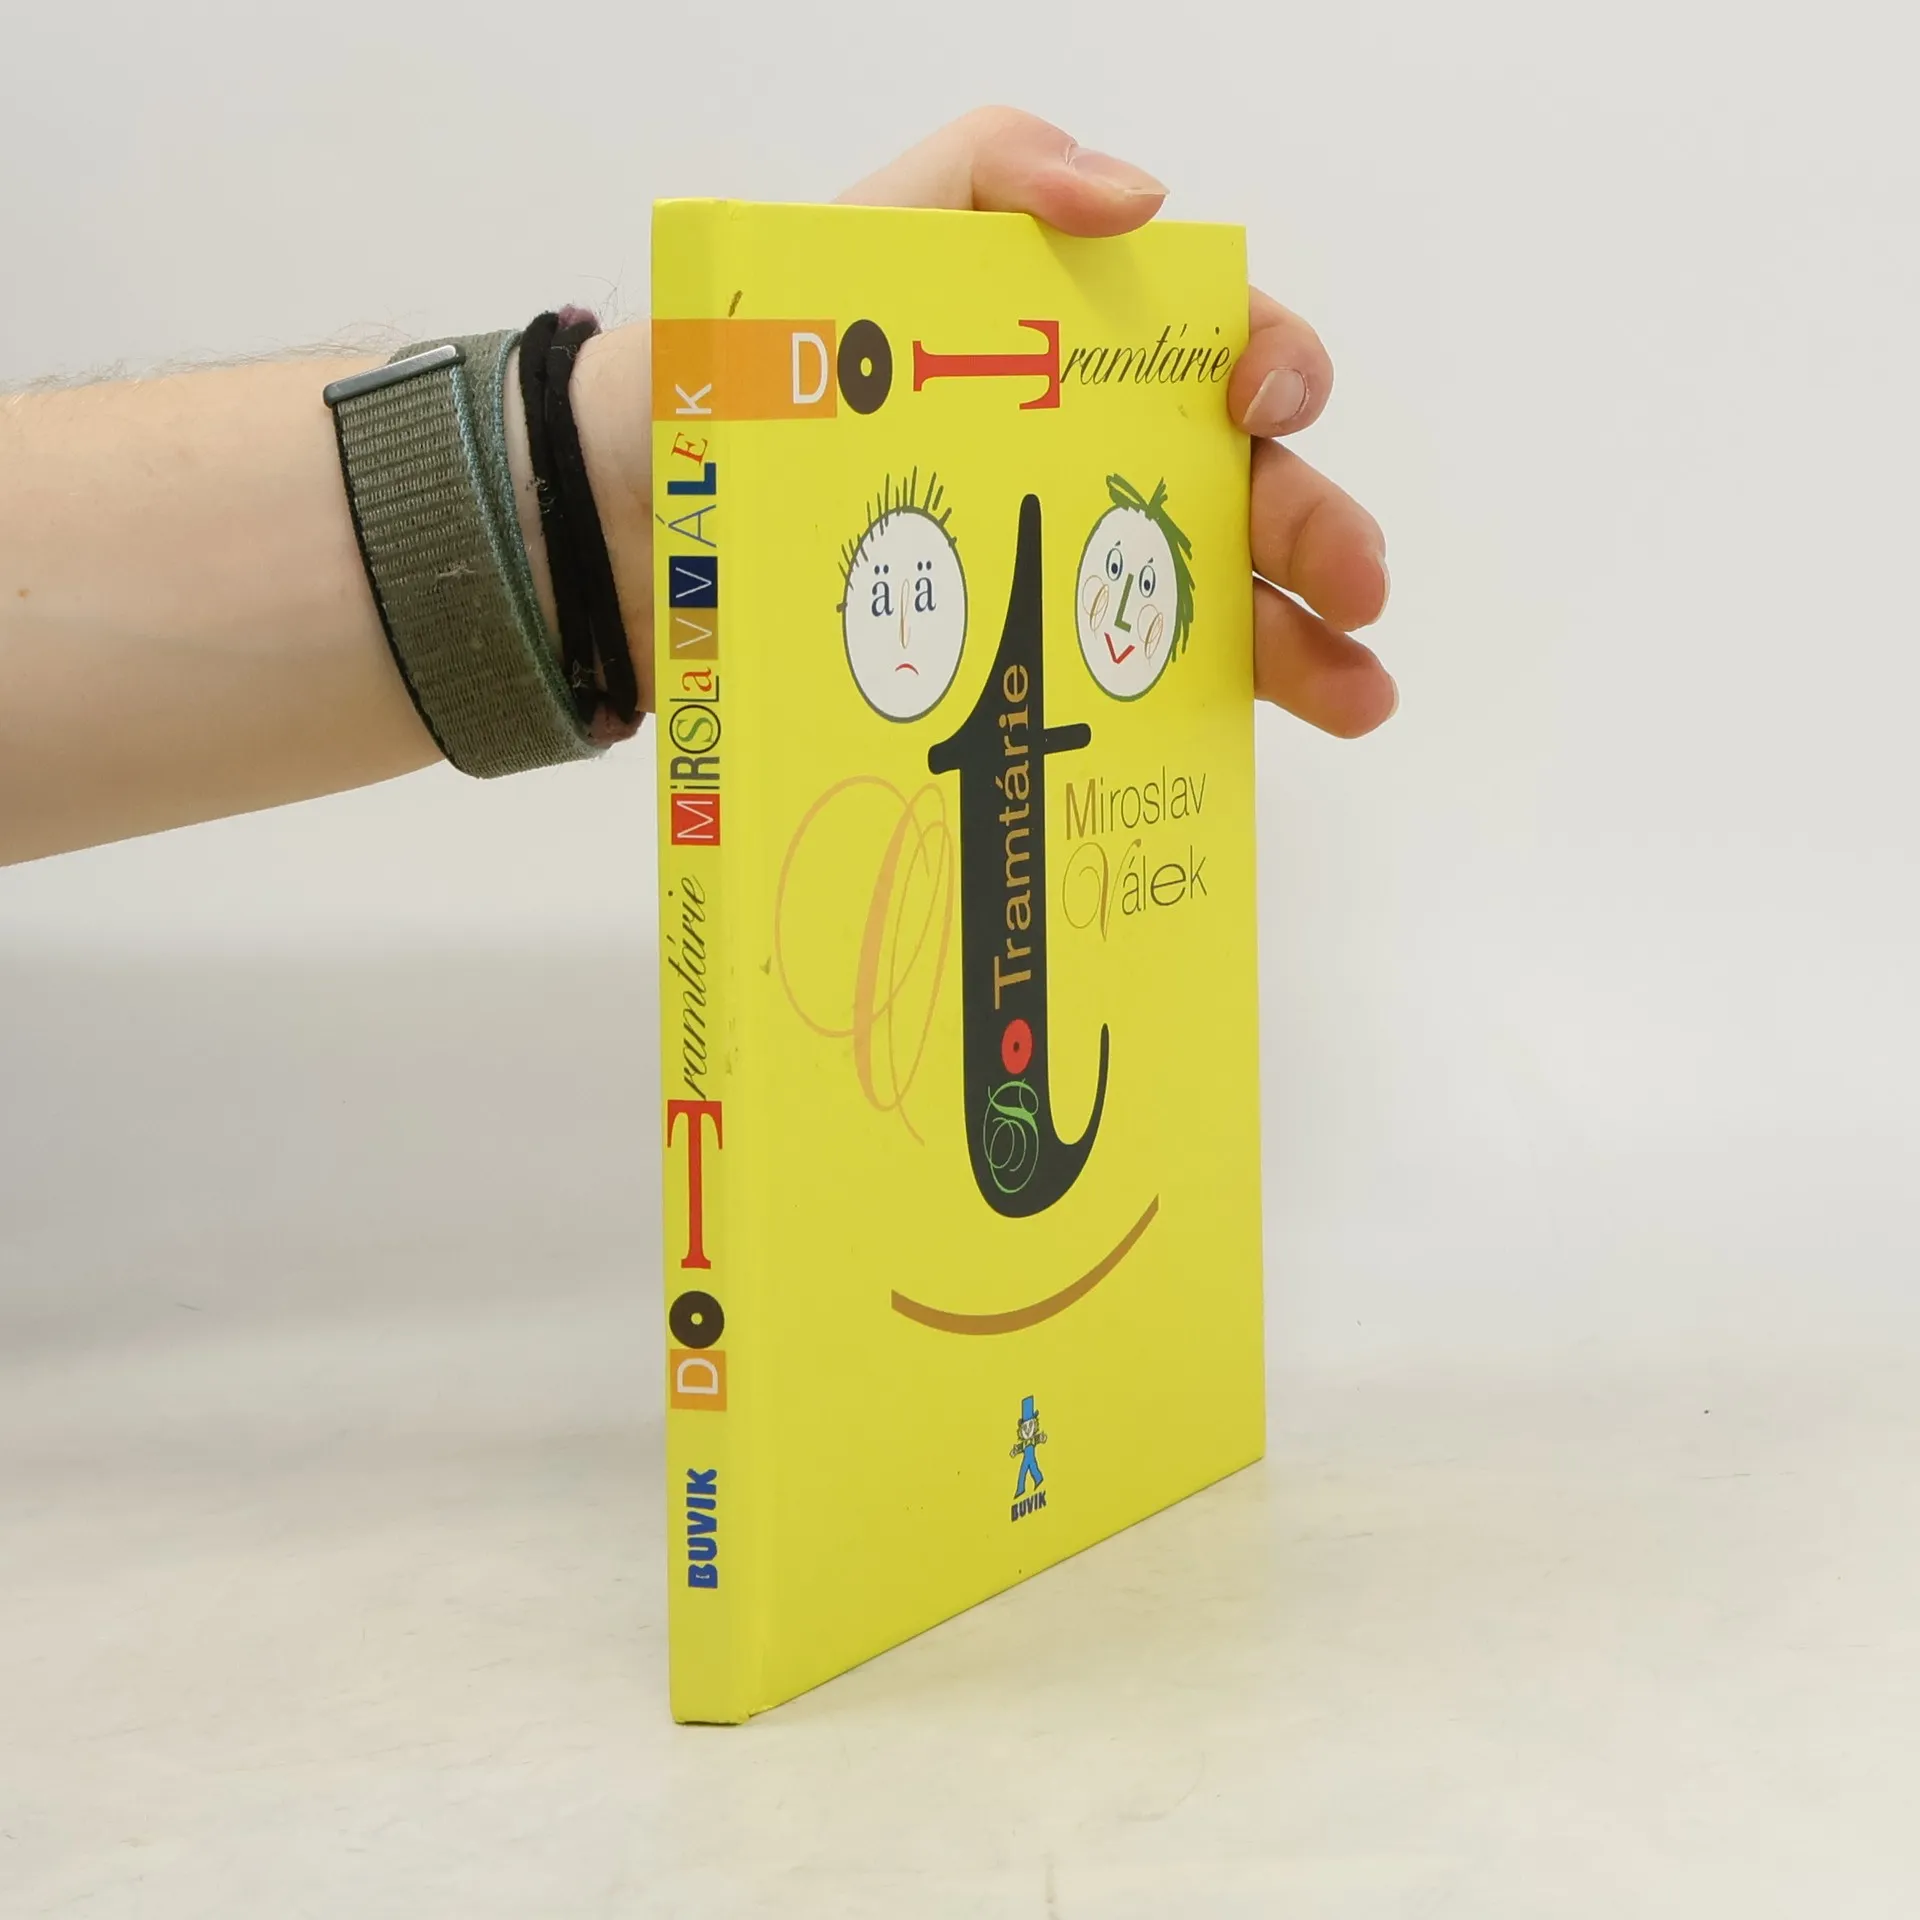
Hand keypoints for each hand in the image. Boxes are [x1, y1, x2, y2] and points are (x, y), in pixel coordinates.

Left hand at [838, 107, 1395, 737]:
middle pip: (1250, 492)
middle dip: (1321, 531)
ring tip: (1359, 695)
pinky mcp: (1033, 661)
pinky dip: (1205, 716)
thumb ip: (1005, 168)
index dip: (1276, 365)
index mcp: (1098, 360)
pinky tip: (1246, 743)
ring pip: (1220, 603)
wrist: (675, 487)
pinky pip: (1138, 691)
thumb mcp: (882, 224)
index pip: (1227, 352)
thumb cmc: (780, 350)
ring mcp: (1078, 568)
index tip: (1258, 402)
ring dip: (1306, 645)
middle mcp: (1109, 462)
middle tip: (1357, 583)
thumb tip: (1143, 200)